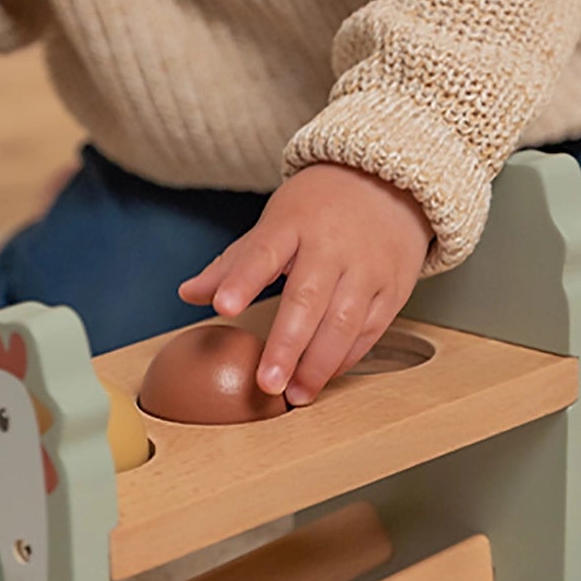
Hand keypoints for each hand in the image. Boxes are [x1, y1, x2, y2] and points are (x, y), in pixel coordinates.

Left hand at [179, 163, 432, 405]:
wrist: (387, 185)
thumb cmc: (320, 210)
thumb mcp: (274, 223)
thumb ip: (233, 264)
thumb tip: (188, 294)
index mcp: (293, 223)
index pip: (262, 252)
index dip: (242, 281)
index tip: (224, 307)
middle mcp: (333, 245)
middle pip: (308, 299)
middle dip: (286, 345)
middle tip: (266, 383)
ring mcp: (367, 268)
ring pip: (344, 322)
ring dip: (318, 365)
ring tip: (294, 395)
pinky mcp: (392, 289)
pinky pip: (369, 331)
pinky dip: (345, 359)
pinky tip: (323, 377)